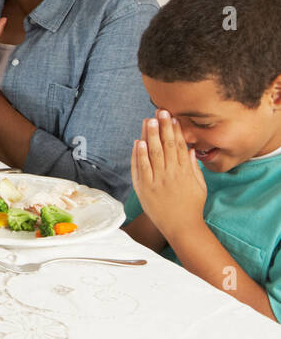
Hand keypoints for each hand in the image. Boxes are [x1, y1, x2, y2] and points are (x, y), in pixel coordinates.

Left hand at [130, 110, 207, 237]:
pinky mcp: (145, 188)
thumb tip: (189, 149)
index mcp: (185, 171)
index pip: (179, 145)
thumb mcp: (199, 185)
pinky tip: (137, 142)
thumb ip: (193, 166)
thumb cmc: (192, 206)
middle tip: (160, 111)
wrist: (181, 227)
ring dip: (149, 136)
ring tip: (148, 120)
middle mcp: (171, 174)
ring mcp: (157, 181)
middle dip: (162, 127)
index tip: (172, 117)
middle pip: (166, 145)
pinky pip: (141, 168)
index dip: (175, 130)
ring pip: (153, 154)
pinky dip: (138, 155)